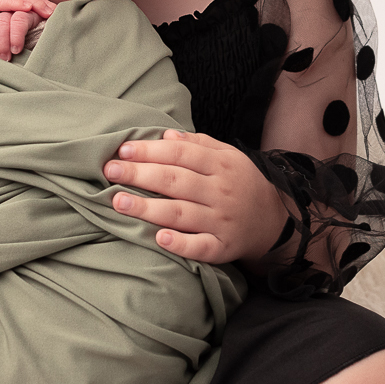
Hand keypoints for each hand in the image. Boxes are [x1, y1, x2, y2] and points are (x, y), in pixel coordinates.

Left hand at [103, 131, 288, 263]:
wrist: (274, 220)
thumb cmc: (241, 184)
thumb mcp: (228, 156)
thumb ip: (199, 145)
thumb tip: (166, 136)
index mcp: (221, 165)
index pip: (181, 155)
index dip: (150, 151)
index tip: (122, 150)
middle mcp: (221, 192)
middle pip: (176, 181)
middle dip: (140, 174)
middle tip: (109, 171)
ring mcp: (221, 221)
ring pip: (181, 213)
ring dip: (148, 208)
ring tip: (118, 202)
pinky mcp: (222, 247)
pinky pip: (200, 246)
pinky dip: (180, 243)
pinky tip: (159, 238)